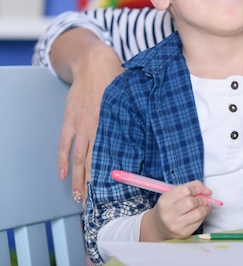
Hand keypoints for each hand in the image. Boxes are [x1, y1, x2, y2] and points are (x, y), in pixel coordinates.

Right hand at [52, 28, 123, 202]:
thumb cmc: (118, 78)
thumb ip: (139, 116)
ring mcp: (79, 124)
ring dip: (76, 178)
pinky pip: (64, 144)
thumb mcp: (133, 98)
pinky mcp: (70, 119)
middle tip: (94, 204)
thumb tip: (156, 131)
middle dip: (92, 185)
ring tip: (78, 196)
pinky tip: (63, 174)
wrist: (94, 62)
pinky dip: (62, 160)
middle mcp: (95, 127)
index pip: (112, 156)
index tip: (116, 191)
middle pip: (92, 162)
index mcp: (112, 124)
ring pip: (76, 158)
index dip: (112, 175)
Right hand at [141, 181, 212, 240]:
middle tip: (202, 200)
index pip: (185, 191)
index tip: (198, 191)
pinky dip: (203, 216)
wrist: (159, 226)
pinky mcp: (184, 233)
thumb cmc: (169, 207)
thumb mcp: (174, 193)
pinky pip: (199, 222)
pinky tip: (199, 214)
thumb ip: (191, 186)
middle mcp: (169, 213)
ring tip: (203, 206)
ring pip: (198, 213)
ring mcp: (176, 225)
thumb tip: (208, 191)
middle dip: (201, 199)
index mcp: (165, 201)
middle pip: (191, 202)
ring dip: (205, 208)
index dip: (196, 189)